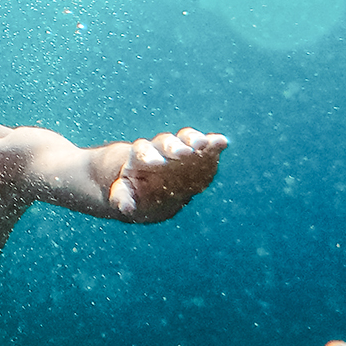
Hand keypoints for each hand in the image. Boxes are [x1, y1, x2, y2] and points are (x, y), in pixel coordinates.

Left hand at [108, 128, 226, 219]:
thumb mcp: (125, 194)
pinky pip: (206, 145)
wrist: (153, 188)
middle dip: (174, 146)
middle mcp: (160, 148)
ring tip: (203, 144)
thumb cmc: (136, 190)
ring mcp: (180, 148)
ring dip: (194, 140)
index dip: (148, 155)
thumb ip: (123, 197)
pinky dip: (214, 143)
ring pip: (185, 138)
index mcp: (140, 157)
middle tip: (183, 152)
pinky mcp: (199, 152)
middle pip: (166, 142)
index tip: (155, 163)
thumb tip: (126, 207)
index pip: (142, 151)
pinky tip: (222, 143)